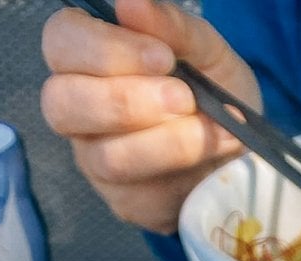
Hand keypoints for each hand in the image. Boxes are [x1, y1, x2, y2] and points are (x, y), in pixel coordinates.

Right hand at [40, 0, 259, 232]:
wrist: (239, 146)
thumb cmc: (208, 86)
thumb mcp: (204, 50)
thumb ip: (173, 26)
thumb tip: (132, 3)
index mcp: (83, 56)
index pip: (61, 42)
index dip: (105, 49)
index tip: (162, 57)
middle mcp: (75, 108)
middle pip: (62, 104)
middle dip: (126, 101)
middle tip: (182, 97)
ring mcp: (93, 160)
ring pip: (105, 157)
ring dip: (163, 143)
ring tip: (208, 130)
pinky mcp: (123, 201)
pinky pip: (140, 195)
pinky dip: (182, 173)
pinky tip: (211, 155)